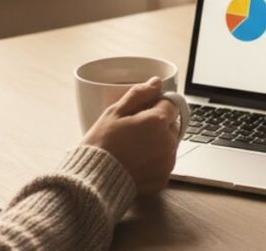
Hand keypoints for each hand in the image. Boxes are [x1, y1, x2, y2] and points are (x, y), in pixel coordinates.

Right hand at [81, 77, 180, 194]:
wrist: (92, 182)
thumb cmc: (101, 145)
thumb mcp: (115, 113)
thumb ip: (139, 94)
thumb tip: (156, 82)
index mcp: (158, 121)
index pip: (170, 104)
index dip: (156, 106)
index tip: (142, 112)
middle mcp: (168, 141)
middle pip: (172, 124)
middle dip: (158, 124)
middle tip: (134, 131)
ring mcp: (167, 162)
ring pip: (169, 144)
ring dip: (158, 143)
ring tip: (133, 149)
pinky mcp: (163, 179)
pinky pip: (164, 164)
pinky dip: (155, 162)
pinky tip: (136, 163)